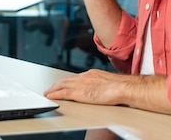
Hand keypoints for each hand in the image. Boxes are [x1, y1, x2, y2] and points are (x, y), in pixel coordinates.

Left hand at [44, 69, 170, 115]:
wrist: (123, 87)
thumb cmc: (121, 87)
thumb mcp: (110, 82)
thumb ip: (103, 85)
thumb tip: (105, 89)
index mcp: (92, 74)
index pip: (76, 77)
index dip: (67, 81)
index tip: (63, 84)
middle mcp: (85, 77)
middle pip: (66, 80)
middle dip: (57, 84)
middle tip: (50, 88)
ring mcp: (81, 84)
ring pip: (62, 85)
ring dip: (53, 89)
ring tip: (47, 93)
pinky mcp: (79, 93)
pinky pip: (63, 93)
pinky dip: (55, 94)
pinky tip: (50, 96)